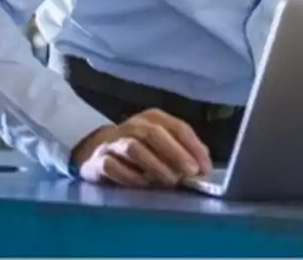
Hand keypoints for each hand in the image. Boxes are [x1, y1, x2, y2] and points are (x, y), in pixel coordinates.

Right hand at [71, 108, 212, 187]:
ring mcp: (114, 142)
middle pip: (155, 134)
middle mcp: (133, 125)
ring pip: (134, 149)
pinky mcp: (99, 160)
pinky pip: (114, 167)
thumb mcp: (162, 142)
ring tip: (170, 181)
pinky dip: (131, 176)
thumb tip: (203, 164)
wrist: (97, 150)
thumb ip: (182, 150)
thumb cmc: (139, 147)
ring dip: (155, 166)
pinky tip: (144, 184)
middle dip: (175, 153)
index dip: (193, 147)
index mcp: (154, 118)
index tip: (204, 167)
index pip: (178, 127)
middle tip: (189, 172)